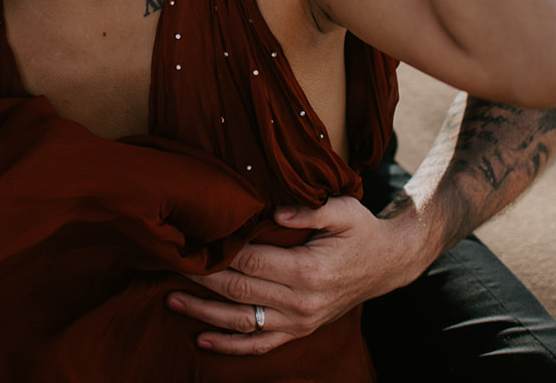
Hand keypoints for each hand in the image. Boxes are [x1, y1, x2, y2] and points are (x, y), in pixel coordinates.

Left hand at [166, 195, 428, 354]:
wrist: (388, 263)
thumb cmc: (361, 230)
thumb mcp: (344, 210)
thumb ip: (310, 209)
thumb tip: (276, 211)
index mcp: (308, 270)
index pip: (250, 262)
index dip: (217, 254)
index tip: (189, 242)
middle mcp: (301, 302)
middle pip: (238, 291)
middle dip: (200, 280)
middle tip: (167, 264)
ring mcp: (300, 322)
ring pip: (242, 322)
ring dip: (204, 313)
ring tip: (170, 299)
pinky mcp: (300, 331)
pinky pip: (260, 344)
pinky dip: (230, 346)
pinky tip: (203, 339)